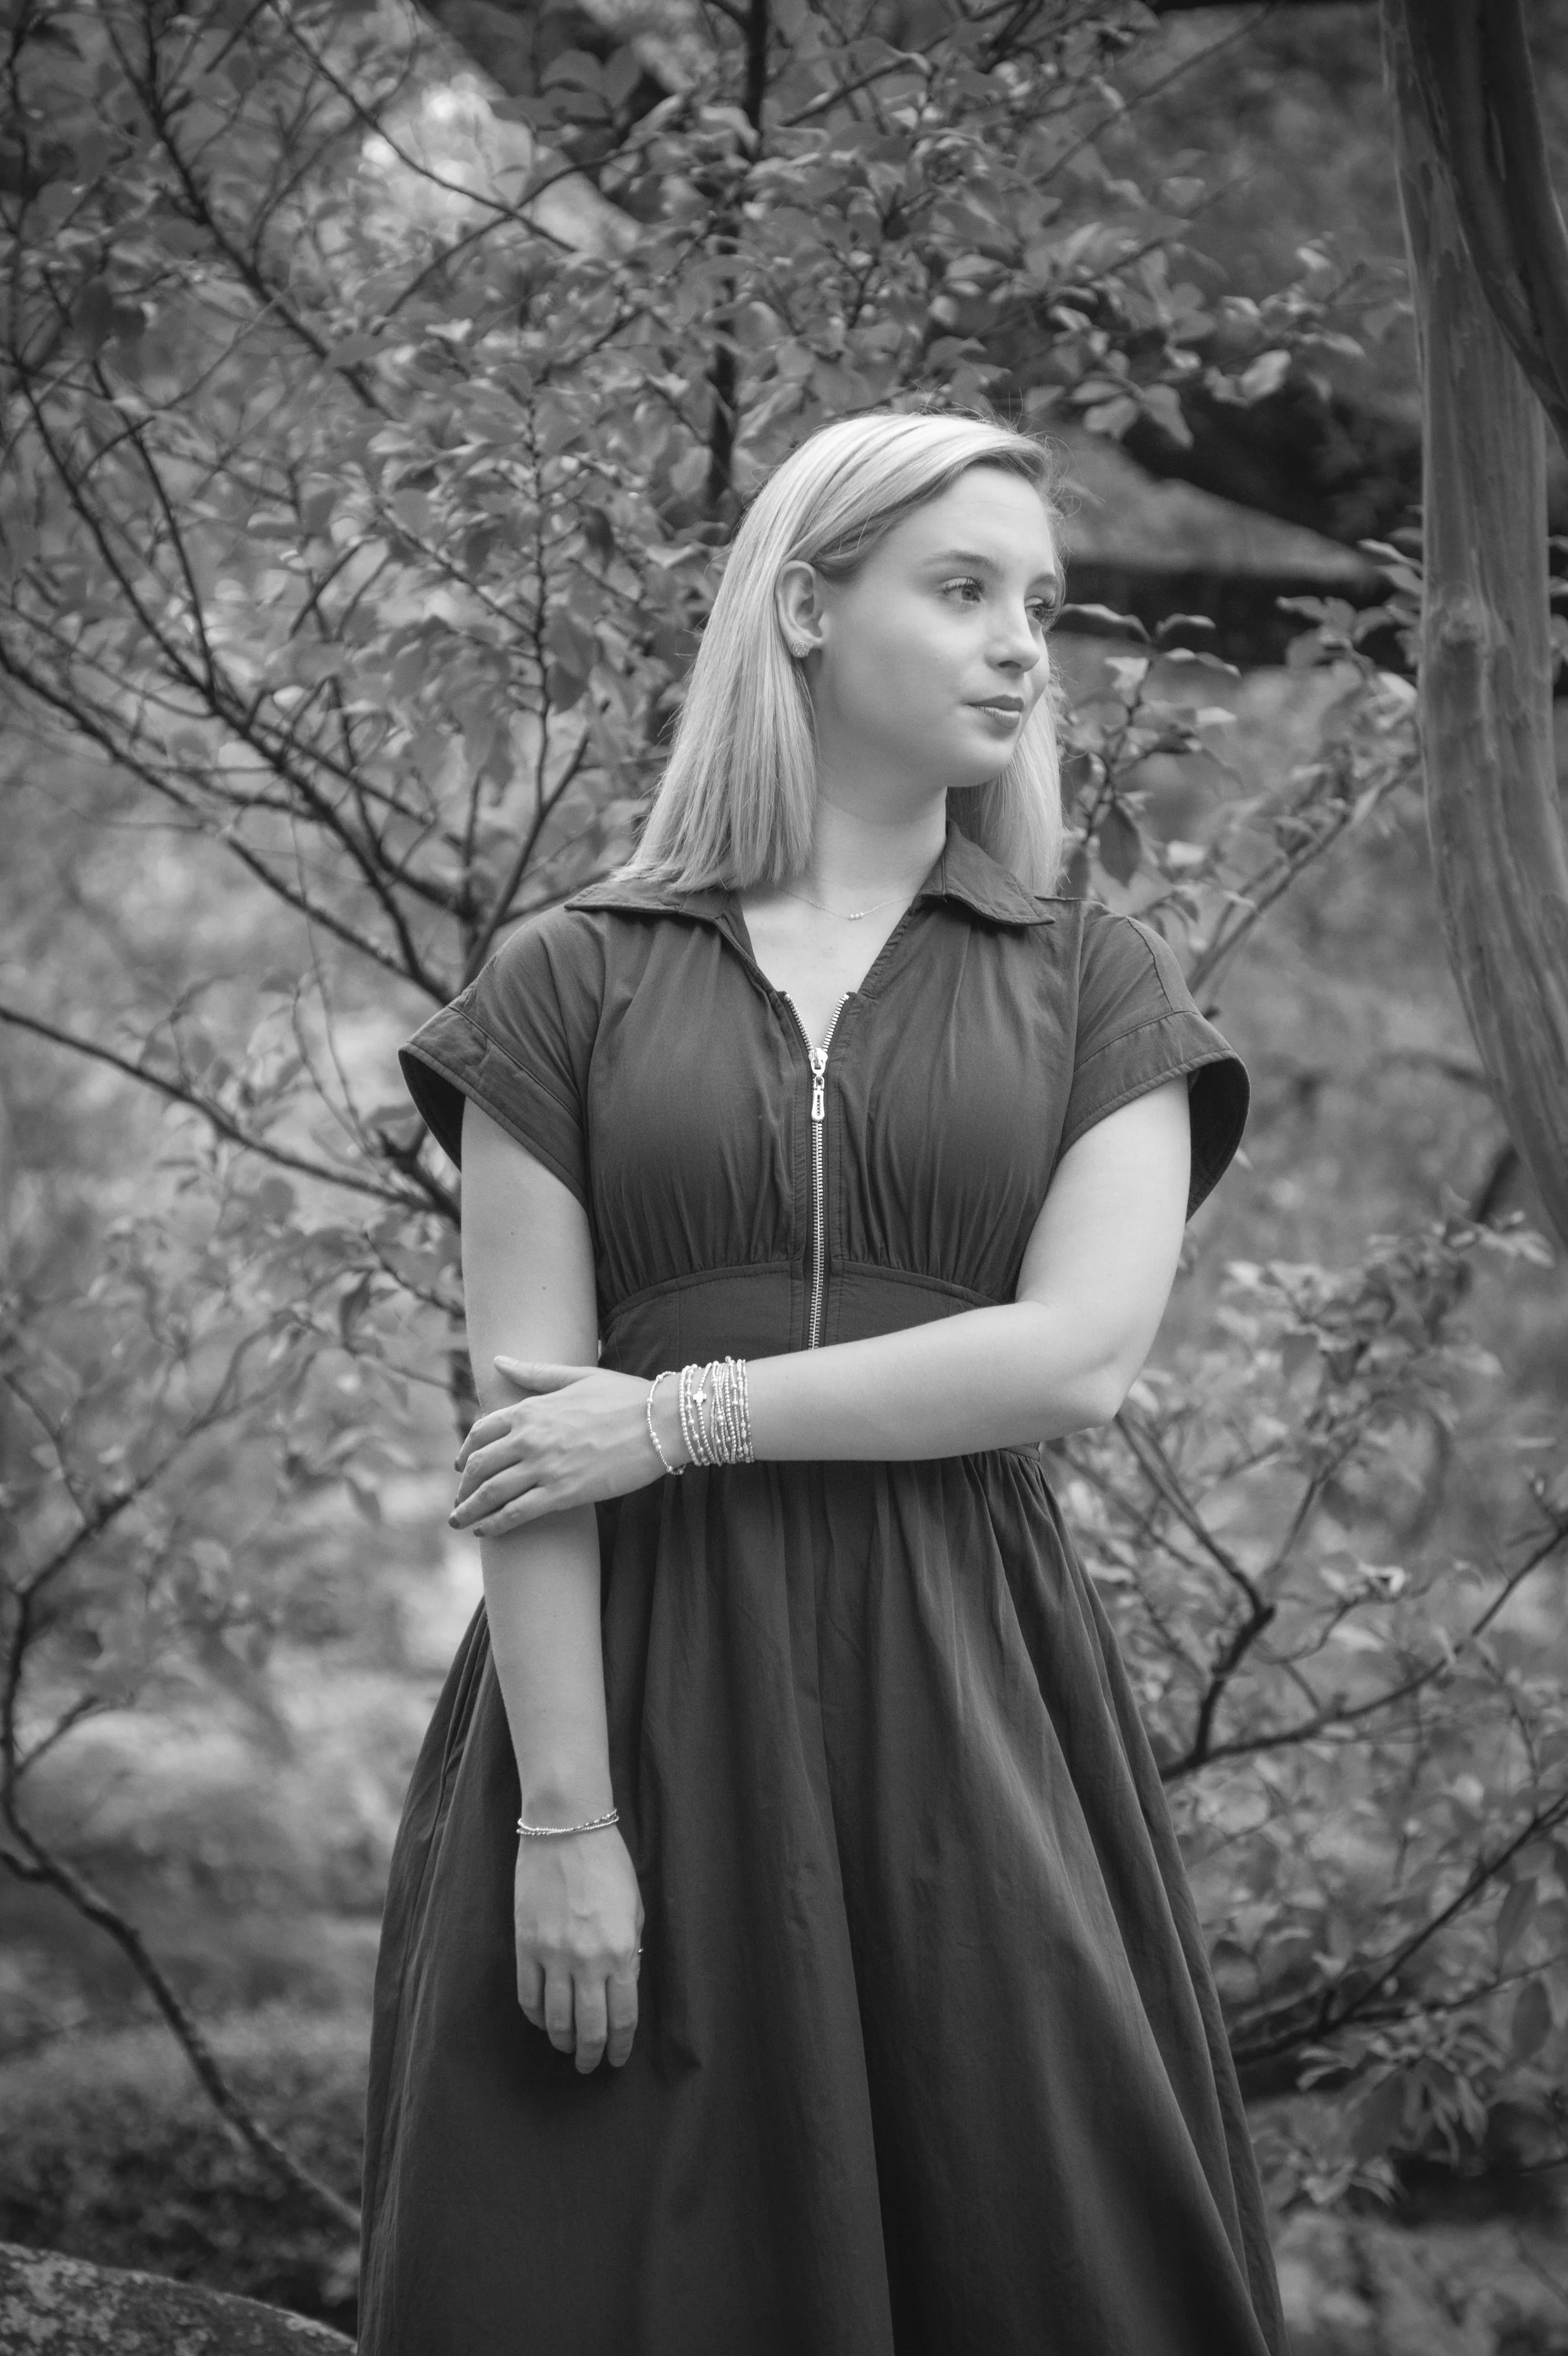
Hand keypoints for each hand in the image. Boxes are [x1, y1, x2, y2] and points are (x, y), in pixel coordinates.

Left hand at [451, 1360, 657, 1534]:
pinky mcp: (562, 1493)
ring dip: (469, 1510)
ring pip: (490, 1493)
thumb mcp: (577, 1376)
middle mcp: (530, 1437)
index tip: (461, 1468)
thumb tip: (498, 1360)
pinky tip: (484, 1533)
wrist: (661, 1421)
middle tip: (459, 1501)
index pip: (481, 1432)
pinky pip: (516, 1513)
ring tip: (459, 1522)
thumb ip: (534, 1373)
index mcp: (531, 1408)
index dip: (465, 1453)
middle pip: (479, 1466)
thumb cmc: (626, 1396)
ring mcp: (544, 1466)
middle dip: (463, 1487)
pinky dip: (493, 1525)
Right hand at [515, 1826, 642, 2071]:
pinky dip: (537, 2018)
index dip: (620, 2046)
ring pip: (556, 2020)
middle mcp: (587, 1961)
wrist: (566, 1829)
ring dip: (563, 2043)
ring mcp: (552, 1955)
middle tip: (591, 2066)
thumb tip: (621, 1986)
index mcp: (620, 1952)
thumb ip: (628, 1952)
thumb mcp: (633, 1910)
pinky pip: (528, 1997)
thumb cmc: (608, 1864)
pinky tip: (545, 2022)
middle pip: (589, 2028)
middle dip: (591, 2055)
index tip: (617, 2059)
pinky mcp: (525, 1946)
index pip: (622, 2017)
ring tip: (568, 2049)